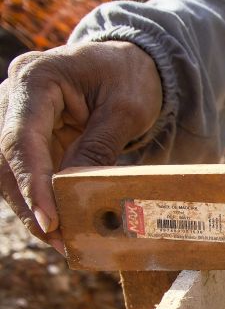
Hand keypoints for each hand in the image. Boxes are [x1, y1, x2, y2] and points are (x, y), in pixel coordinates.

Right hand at [0, 41, 161, 253]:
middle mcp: (14, 95)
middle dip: (28, 204)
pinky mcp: (28, 136)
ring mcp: (15, 116)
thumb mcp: (125, 111)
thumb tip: (74, 192)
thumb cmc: (129, 79)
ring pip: (9, 171)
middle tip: (57, 242)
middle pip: (7, 159)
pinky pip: (26, 172)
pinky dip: (41, 199)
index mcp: (35, 78)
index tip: (48, 220)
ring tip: (61, 242)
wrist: (127, 65)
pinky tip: (60, 226)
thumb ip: (98, 148)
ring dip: (31, 208)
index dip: (32, 184)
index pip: (22, 138)